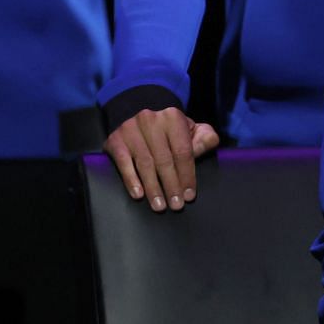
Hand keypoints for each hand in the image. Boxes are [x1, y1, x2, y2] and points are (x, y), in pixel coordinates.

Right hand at [104, 107, 219, 211]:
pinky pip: (123, 162)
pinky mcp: (115, 139)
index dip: (187, 175)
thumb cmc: (170, 132)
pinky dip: (131, 179)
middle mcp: (150, 119)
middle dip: (171, 186)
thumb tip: (208, 144)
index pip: (182, 151)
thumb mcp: (191, 130)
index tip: (189, 196)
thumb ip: (204, 138)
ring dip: (153, 188)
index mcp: (173, 117)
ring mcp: (130, 128)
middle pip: (164, 159)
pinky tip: (138, 194)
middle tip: (176, 206)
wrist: (139, 122)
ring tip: (159, 206)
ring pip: (145, 163)